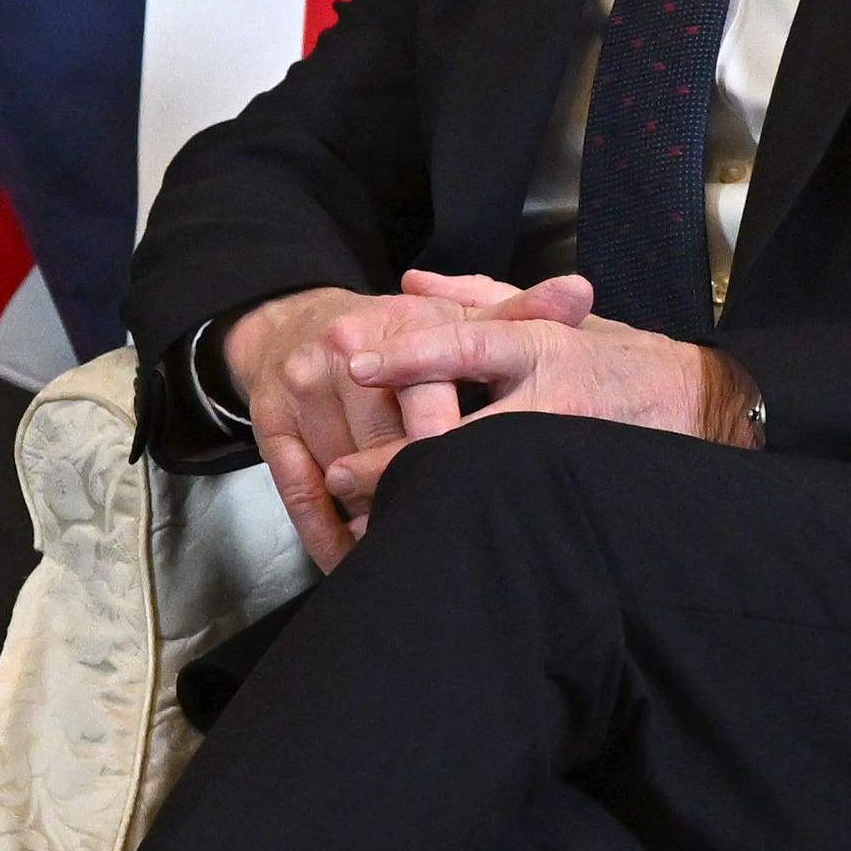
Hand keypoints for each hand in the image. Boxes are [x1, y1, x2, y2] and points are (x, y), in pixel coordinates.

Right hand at [222, 270, 589, 573]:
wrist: (293, 321)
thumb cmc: (391, 330)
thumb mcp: (451, 315)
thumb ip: (517, 312)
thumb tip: (580, 293)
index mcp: (395, 322)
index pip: (426, 388)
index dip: (446, 441)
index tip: (469, 479)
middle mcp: (342, 350)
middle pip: (382, 439)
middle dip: (413, 487)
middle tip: (447, 528)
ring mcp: (301, 387)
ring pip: (341, 472)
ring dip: (374, 517)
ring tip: (410, 549)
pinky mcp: (270, 422)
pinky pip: (297, 490)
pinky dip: (325, 533)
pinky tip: (352, 557)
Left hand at [313, 289, 749, 529]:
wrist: (701, 402)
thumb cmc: (618, 356)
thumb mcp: (557, 315)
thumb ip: (481, 297)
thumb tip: (411, 283)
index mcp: (540, 344)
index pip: (465, 345)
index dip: (410, 356)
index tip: (355, 368)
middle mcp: (550, 396)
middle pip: (461, 429)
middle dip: (397, 458)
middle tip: (340, 474)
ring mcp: (563, 447)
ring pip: (480, 476)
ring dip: (425, 500)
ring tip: (369, 522)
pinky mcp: (575, 488)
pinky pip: (510, 506)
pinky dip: (468, 522)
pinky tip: (429, 539)